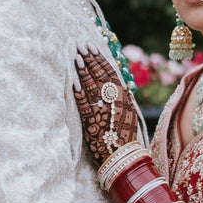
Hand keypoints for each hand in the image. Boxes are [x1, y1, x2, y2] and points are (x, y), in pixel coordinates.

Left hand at [73, 48, 143, 163]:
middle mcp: (113, 101)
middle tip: (80, 46)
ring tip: (76, 58)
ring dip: (83, 72)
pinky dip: (79, 94)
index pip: (109, 72)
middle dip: (89, 59)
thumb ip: (122, 96)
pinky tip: (73, 82)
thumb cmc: (124, 134)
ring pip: (91, 87)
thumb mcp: (128, 112)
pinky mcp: (92, 123)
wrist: (122, 156)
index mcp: (123, 97)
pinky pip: (84, 106)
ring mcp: (102, 111)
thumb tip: (117, 82)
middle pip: (99, 76)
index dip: (99, 58)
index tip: (90, 46)